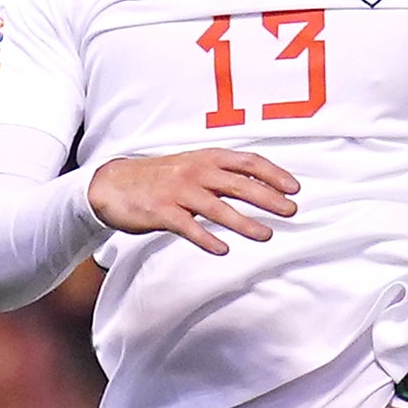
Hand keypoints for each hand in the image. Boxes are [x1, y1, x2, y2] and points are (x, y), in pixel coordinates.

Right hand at [88, 147, 297, 252]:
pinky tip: (223, 249)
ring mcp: (178, 191)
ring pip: (217, 207)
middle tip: (291, 211)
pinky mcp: (161, 212)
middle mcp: (196, 172)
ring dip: (244, 222)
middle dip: (268, 198)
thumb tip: (260, 187)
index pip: (248, 162)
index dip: (273, 174)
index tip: (294, 188)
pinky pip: (188, 226)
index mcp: (207, 158)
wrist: (113, 184)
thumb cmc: (160, 178)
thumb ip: (223, 175)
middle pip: (239, 184)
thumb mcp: (194, 167)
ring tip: (266, 235)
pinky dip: (206, 238)